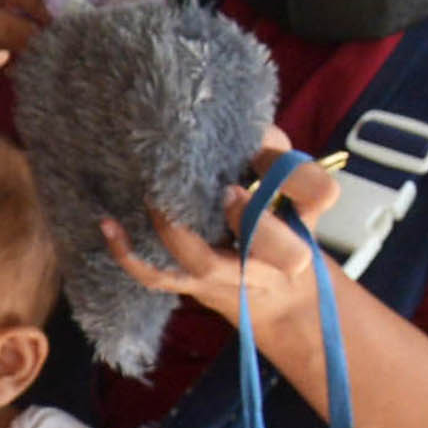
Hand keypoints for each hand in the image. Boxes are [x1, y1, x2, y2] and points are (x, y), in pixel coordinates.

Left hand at [103, 133, 338, 340]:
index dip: (299, 180)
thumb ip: (280, 164)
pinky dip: (129, 254)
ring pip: (206, 262)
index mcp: (302, 222)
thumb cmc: (281, 233)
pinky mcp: (192, 284)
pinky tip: (108, 224)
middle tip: (228, 192)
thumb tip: (254, 129)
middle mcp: (272, 258)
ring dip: (178, 229)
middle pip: (284, 251)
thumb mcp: (295, 199)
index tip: (265, 161)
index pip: (318, 196)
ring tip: (153, 196)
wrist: (274, 299)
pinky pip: (157, 276)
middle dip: (256, 221)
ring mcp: (228, 275)